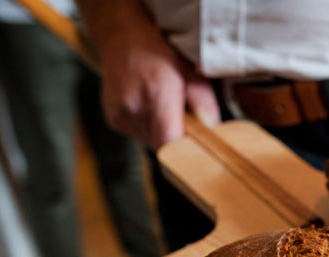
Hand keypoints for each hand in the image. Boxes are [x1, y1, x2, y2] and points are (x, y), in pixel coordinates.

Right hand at [95, 18, 219, 148]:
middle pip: (162, 146)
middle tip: (185, 119)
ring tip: (166, 108)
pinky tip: (151, 107)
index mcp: (156, 95)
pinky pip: (138, 135)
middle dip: (177, 139)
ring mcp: (120, 115)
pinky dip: (149, 128)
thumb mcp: (192, 72)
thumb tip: (215, 131)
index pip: (170, 143)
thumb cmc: (160, 51)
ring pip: (150, 142)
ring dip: (163, 133)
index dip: (185, 150)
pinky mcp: (113, 119)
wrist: (122, 36)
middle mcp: (134, 107)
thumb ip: (205, 105)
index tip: (197, 144)